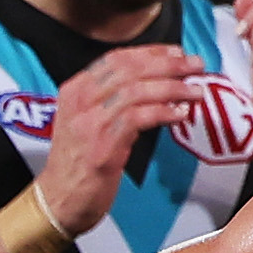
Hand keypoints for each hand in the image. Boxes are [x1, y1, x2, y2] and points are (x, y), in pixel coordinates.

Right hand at [31, 43, 206, 235]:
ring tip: (195, 90)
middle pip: (130, 69)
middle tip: (195, 64)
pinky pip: (138, 118)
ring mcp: (90, 122)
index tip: (176, 52)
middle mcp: (80, 100)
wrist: (57, 201)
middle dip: (168, 64)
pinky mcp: (103, 146)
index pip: (116, 58)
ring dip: (172, 88)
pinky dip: (163, 112)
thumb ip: (113, 101)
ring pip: (137, 91)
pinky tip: (180, 113)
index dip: (151, 52)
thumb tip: (155, 85)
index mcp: (75, 90)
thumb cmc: (78, 165)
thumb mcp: (89, 122)